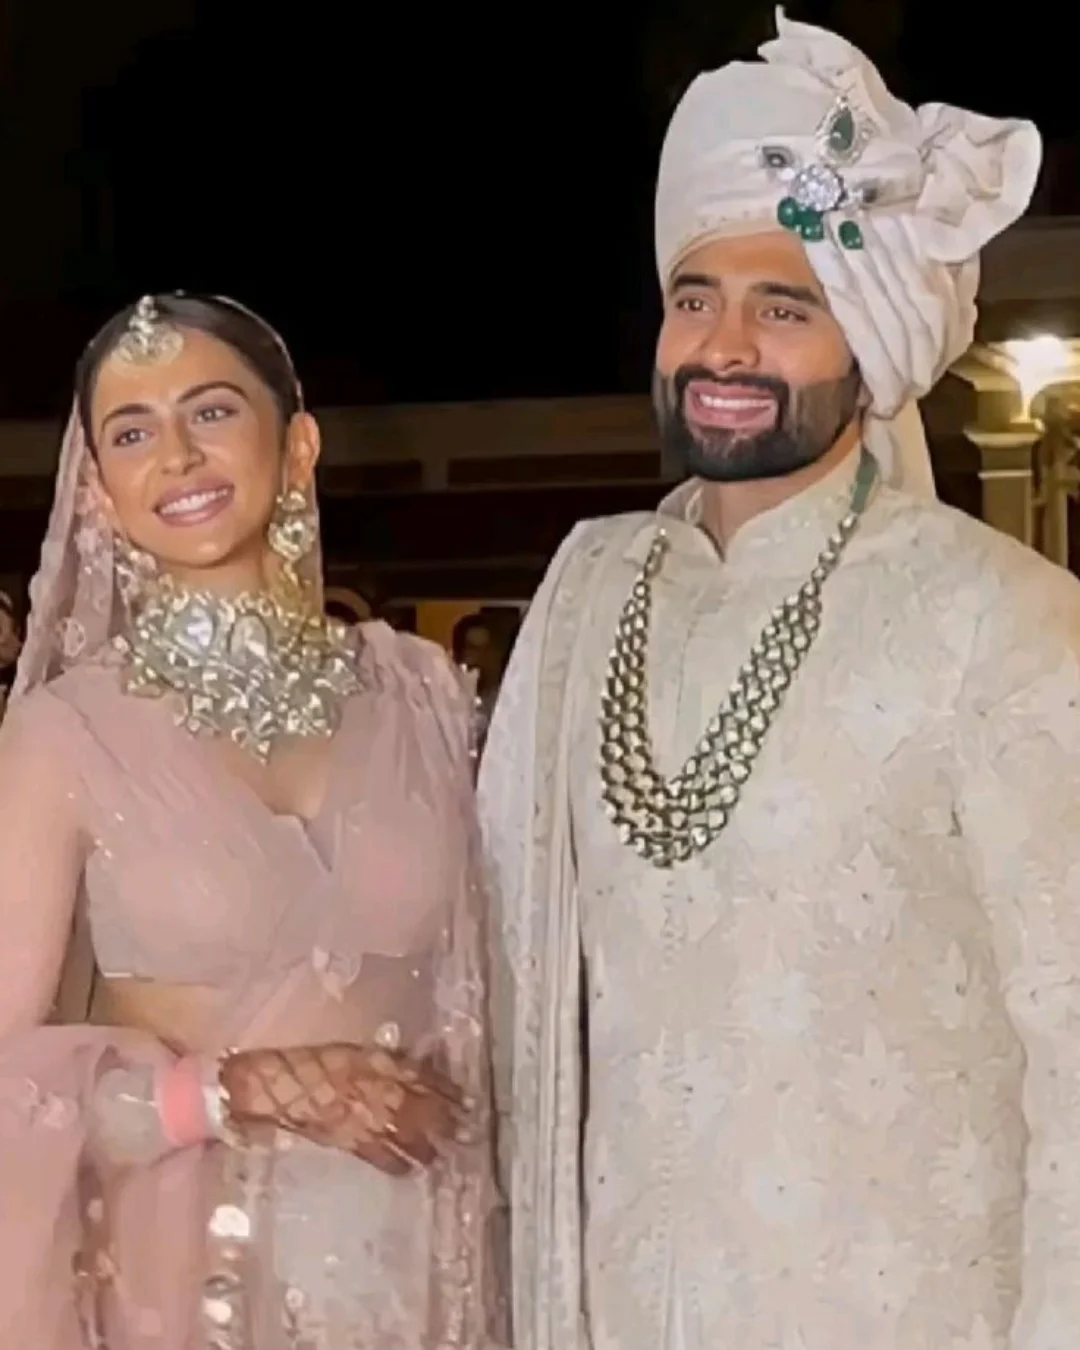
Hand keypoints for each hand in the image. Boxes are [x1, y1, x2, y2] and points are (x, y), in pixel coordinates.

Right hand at [220, 1043, 466, 1174]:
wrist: (276, 1086)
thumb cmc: (314, 1062)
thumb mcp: (356, 1052)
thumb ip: (388, 1062)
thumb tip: (420, 1068)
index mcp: (379, 1064)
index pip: (422, 1077)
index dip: (447, 1090)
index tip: (469, 1099)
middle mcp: (377, 1091)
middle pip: (421, 1108)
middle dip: (446, 1120)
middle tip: (469, 1132)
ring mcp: (364, 1118)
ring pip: (406, 1134)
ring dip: (429, 1145)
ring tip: (447, 1153)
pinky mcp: (348, 1141)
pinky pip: (380, 1155)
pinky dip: (397, 1163)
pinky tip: (410, 1171)